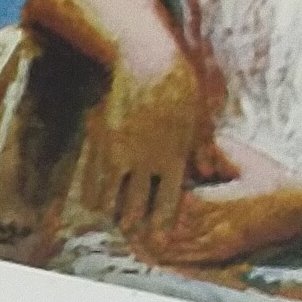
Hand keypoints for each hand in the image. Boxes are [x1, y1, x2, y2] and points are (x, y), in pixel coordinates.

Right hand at [85, 52, 208, 252]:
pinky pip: (92, 177)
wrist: (147, 62)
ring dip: (111, 212)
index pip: (167, 202)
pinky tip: (95, 201)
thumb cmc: (180, 88)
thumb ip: (202, 150)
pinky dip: (93, 193)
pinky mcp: (101, 141)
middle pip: (136, 206)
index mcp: (174, 158)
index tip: (159, 239)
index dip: (161, 224)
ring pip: (110, 196)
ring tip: (114, 221)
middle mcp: (146, 161)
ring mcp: (120, 152)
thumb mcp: (200, 120)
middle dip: (134, 224)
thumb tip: (209, 173)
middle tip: (134, 236)